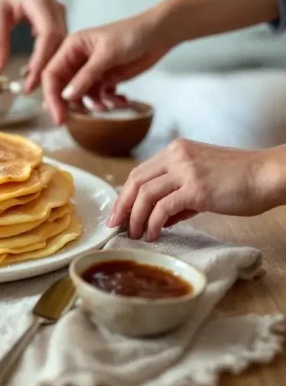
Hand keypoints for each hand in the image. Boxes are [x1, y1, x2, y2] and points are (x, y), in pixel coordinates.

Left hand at [0, 0, 65, 90]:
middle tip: (32, 93)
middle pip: (59, 44)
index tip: (31, 83)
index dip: (41, 62)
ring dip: (49, 66)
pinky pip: (57, 42)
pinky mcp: (56, 19)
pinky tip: (34, 72)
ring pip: (61, 46)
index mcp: (41, 3)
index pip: (49, 37)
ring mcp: (59, 13)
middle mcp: (56, 8)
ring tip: (34, 88)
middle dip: (48, 70)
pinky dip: (48, 58)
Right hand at [42, 12, 167, 124]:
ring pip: (83, 97)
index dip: (51, 97)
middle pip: (63, 89)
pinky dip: (109, 102)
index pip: (51, 75)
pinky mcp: (105, 80)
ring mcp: (91, 71)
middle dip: (73, 105)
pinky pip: (99, 98)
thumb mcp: (106, 54)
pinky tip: (122, 100)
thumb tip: (66, 97)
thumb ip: (85, 76)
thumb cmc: (132, 34)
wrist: (159, 34)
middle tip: (80, 119)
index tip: (58, 117)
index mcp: (71, 48)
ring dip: (96, 105)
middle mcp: (77, 60)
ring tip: (111, 104)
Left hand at [107, 139, 278, 241]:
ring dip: (136, 217)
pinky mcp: (196, 189)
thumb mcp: (203, 182)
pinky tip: (153, 234)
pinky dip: (153, 223)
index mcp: (177, 150)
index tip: (119, 213)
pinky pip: (163, 208)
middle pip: (136, 181)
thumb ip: (180, 196)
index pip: (140, 172)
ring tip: (135, 234)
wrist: (269, 175)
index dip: (125, 193)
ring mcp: (185, 171)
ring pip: (145, 194)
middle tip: (116, 225)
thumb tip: (160, 218)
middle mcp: (176, 156)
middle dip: (123, 206)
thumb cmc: (241, 181)